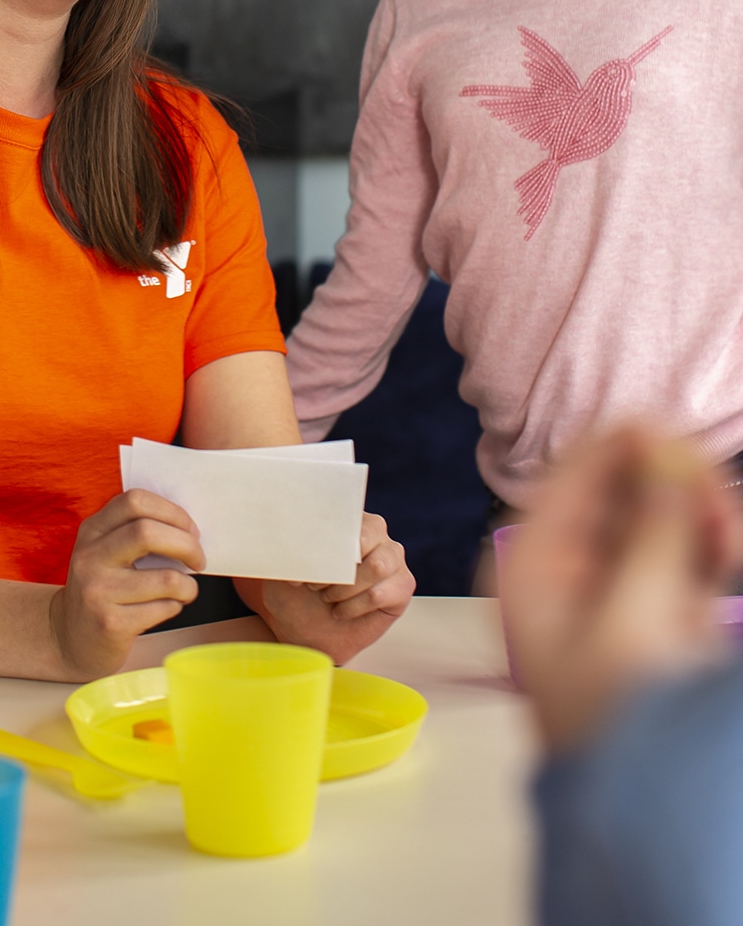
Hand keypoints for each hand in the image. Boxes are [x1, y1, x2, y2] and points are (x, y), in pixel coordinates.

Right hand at [48, 489, 203, 679]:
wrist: (69, 638)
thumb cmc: (102, 590)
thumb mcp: (106, 553)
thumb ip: (136, 533)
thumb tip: (189, 530)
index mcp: (92, 531)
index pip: (134, 501)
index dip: (171, 512)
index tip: (190, 530)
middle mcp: (90, 557)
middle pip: (147, 532)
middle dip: (186, 544)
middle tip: (198, 559)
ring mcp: (97, 591)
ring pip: (166, 578)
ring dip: (187, 585)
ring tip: (185, 590)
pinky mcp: (111, 624)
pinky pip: (163, 608)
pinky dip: (176, 606)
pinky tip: (166, 607)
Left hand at [236, 512, 414, 663]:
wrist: (307, 630)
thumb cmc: (295, 593)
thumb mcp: (283, 566)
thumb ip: (287, 547)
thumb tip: (286, 534)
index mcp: (346, 516)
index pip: (344, 514)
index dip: (324, 540)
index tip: (306, 564)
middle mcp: (376, 531)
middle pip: (366, 537)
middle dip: (336, 566)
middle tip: (314, 585)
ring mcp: (393, 558)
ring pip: (376, 567)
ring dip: (345, 588)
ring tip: (326, 597)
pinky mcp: (402, 586)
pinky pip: (380, 593)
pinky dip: (354, 606)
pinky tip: (339, 611)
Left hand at [502, 426, 742, 751]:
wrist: (641, 808)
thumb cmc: (612, 725)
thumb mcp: (632, 620)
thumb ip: (652, 533)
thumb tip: (662, 457)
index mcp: (533, 557)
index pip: (580, 468)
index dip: (635, 449)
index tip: (685, 457)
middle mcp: (566, 560)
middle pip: (627, 482)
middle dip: (680, 487)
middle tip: (721, 516)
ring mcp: (613, 580)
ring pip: (663, 510)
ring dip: (704, 514)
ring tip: (731, 542)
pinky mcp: (655, 602)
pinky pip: (684, 545)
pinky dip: (711, 541)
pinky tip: (731, 549)